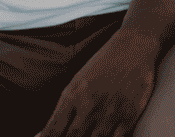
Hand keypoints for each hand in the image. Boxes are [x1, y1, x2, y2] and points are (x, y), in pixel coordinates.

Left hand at [36, 27, 157, 136]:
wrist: (132, 47)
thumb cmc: (101, 66)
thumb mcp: (77, 83)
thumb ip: (63, 110)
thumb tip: (42, 135)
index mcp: (73, 96)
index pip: (54, 129)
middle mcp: (89, 104)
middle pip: (73, 136)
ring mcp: (109, 111)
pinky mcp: (129, 114)